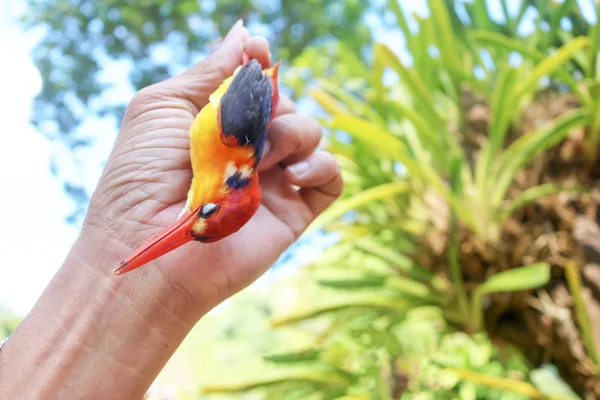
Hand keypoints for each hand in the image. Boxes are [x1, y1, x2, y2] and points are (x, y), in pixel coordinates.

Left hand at [83, 21, 342, 320]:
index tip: (258, 58)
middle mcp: (248, 148)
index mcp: (218, 123)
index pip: (255, 81)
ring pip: (311, 132)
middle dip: (271, 103)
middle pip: (285, 102)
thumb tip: (247, 34)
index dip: (261, 66)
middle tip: (243, 128)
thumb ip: (209, 71)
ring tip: (259, 158)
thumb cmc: (142, 177)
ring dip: (293, 132)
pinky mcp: (293, 210)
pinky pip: (331, 175)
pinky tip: (293, 173)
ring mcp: (272, 179)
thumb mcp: (164, 107)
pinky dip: (322, 165)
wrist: (150, 248)